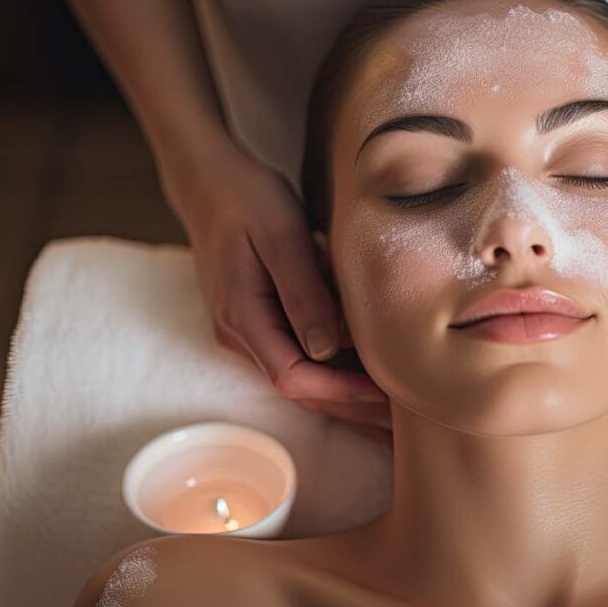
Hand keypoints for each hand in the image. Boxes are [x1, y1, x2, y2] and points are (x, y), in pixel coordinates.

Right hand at [157, 139, 391, 444]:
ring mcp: (247, 329)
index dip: (341, 391)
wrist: (209, 179)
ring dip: (345, 395)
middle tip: (398, 427)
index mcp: (240, 316)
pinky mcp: (260, 319)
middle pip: (300, 387)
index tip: (385, 395)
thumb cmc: (245, 199)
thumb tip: (328, 348)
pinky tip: (369, 376)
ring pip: (301, 375)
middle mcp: (239, 334)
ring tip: (392, 413)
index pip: (293, 376)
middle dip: (350, 409)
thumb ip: (303, 291)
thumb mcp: (280, 235)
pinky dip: (334, 368)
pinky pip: (299, 354)